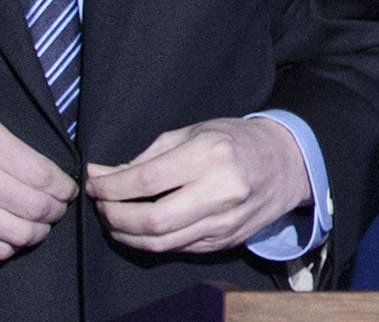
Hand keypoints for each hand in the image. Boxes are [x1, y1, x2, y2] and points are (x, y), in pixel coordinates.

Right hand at [0, 102, 77, 260]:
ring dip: (37, 232)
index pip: (42, 174)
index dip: (63, 186)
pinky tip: (11, 234)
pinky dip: (10, 246)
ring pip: (18, 234)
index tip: (67, 187)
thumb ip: (5, 143)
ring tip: (38, 223)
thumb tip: (43, 169)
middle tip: (57, 206)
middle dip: (56, 211)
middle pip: (35, 208)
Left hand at [86, 117, 310, 254]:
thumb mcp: (194, 131)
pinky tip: (139, 230)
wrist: (285, 164)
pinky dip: (152, 242)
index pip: (146, 180)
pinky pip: (178, 248)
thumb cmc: (235, 140)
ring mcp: (224, 222)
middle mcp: (219, 191)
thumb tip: (106, 174)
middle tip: (99, 205)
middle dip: (115, 217)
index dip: (111, 186)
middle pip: (152, 220)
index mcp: (209, 154)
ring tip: (112, 220)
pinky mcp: (225, 241)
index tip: (93, 182)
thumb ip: (150, 155)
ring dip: (127, 235)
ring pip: (163, 243)